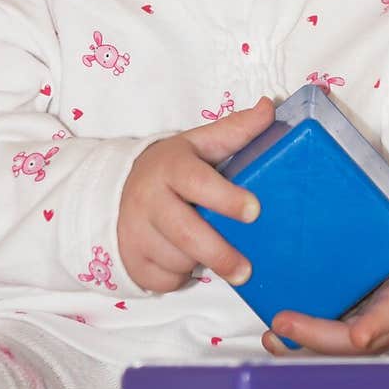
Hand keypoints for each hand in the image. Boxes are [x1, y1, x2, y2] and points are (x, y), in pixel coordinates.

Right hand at [117, 96, 276, 292]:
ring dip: (201, 262)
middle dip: (219, 254)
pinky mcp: (130, 260)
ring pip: (176, 259)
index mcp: (170, 166)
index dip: (226, 197)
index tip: (255, 211)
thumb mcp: (199, 144)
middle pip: (185, 232)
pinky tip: (186, 258)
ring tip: (213, 250)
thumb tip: (267, 107)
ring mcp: (135, 231)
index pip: (196, 181)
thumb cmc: (173, 168)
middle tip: (247, 269)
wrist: (120, 190)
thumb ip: (235, 130)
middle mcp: (148, 199)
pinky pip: (164, 280)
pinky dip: (181, 276)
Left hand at [262, 185, 388, 355]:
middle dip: (316, 338)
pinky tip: (274, 333)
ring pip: (334, 349)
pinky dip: (301, 341)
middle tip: (281, 322)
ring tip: (271, 337)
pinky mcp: (354, 325)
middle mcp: (385, 324)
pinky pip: (327, 340)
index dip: (374, 327)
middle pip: (350, 344)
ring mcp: (368, 329)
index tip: (360, 333)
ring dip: (302, 346)